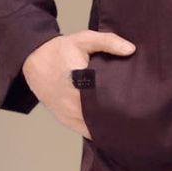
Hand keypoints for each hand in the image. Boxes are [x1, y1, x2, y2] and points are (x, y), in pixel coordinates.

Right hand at [21, 30, 136, 138]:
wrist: (34, 60)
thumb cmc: (60, 50)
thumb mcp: (84, 39)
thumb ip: (108, 42)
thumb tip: (131, 49)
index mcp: (80, 80)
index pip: (106, 98)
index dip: (122, 103)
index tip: (137, 104)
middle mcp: (73, 101)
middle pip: (102, 115)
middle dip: (119, 116)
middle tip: (137, 115)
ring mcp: (68, 113)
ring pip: (93, 127)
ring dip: (108, 125)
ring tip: (127, 124)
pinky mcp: (64, 119)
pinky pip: (84, 130)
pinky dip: (97, 131)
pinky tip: (111, 129)